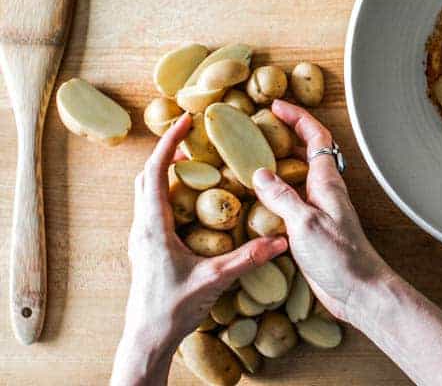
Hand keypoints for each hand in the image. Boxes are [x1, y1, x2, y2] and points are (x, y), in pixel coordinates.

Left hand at [112, 113, 286, 385]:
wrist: (146, 340)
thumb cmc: (171, 310)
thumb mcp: (213, 281)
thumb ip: (247, 258)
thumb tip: (280, 241)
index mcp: (154, 227)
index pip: (156, 172)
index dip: (169, 143)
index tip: (184, 122)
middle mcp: (143, 226)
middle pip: (147, 176)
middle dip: (168, 152)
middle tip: (191, 139)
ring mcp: (141, 237)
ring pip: (147, 191)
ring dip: (165, 171)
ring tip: (192, 163)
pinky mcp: (146, 246)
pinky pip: (152, 207)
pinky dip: (167, 191)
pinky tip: (189, 200)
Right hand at [252, 100, 388, 323]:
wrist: (357, 290)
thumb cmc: (339, 256)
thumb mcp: (305, 223)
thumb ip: (282, 196)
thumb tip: (259, 173)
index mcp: (326, 181)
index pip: (315, 137)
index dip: (297, 117)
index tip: (276, 107)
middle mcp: (323, 189)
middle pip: (307, 150)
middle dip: (287, 133)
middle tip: (261, 127)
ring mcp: (317, 207)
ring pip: (298, 173)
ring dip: (279, 160)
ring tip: (253, 155)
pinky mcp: (310, 225)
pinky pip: (291, 197)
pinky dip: (275, 189)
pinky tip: (257, 197)